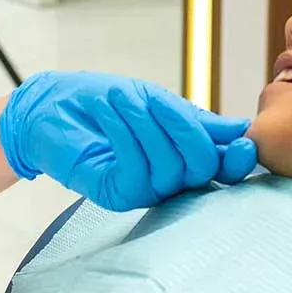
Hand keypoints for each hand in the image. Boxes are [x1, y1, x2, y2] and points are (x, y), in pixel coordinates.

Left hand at [0, 72, 256, 210]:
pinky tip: (109, 111)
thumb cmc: (103, 100)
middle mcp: (172, 179)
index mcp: (185, 154)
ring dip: (146, 124)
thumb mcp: (151, 100)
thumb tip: (239, 129)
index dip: (238, 158)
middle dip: (184, 128)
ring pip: (170, 167)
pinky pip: (137, 171)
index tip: (242, 140)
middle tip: (154, 101)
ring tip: (120, 98)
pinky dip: (125, 134)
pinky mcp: (117, 195)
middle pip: (203, 167)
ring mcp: (145, 190)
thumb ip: (191, 119)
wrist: (49, 107)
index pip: (224, 167)